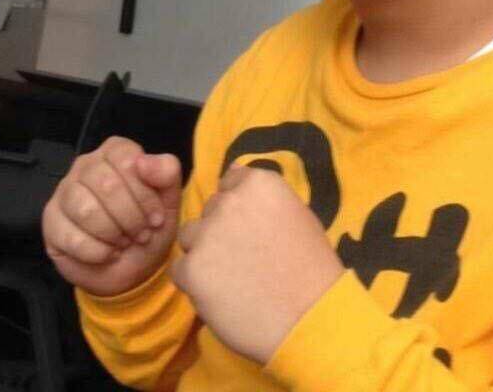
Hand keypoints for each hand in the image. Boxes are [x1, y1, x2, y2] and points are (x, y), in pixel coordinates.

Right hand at [42, 136, 182, 296]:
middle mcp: (86, 164)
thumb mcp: (170, 199)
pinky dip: (97, 252)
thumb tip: (144, 161)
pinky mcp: (50, 221)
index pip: (127, 160)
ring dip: (113, 234)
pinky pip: (70, 236)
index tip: (157, 218)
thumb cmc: (150, 224)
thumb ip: (166, 172)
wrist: (133, 265)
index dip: (145, 194)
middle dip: (131, 217)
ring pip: (86, 210)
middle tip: (142, 235)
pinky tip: (108, 253)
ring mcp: (64, 191)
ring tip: (125, 242)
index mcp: (116, 151)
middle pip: (106, 185)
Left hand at [170, 164, 344, 364]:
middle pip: (211, 209)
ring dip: (204, 251)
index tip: (252, 227)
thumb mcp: (296, 214)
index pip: (231, 182)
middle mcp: (229, 201)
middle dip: (221, 228)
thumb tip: (234, 175)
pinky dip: (195, 282)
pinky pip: (181, 269)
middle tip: (245, 256)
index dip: (239, 207)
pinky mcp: (192, 269)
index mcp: (258, 183)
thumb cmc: (312, 265)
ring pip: (190, 236)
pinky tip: (221, 293)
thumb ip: (262, 195)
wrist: (309, 316)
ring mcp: (207, 234)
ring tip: (230, 276)